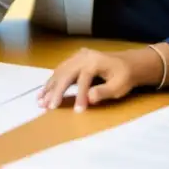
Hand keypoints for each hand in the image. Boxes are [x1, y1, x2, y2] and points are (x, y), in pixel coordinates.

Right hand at [38, 44, 168, 111]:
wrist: (128, 63)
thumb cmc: (125, 76)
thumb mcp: (119, 86)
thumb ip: (104, 91)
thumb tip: (89, 98)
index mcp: (94, 61)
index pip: (84, 79)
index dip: (80, 95)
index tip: (77, 111)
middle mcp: (83, 57)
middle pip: (66, 74)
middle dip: (56, 91)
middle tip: (47, 107)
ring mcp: (77, 57)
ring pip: (59, 72)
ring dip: (49, 87)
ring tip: (40, 100)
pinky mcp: (74, 60)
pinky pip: (60, 70)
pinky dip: (52, 81)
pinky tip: (44, 91)